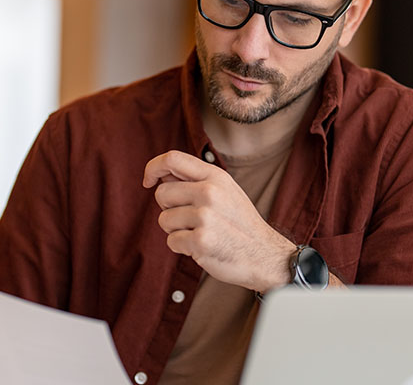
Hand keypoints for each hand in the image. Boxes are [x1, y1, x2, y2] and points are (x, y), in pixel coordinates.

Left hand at [143, 150, 295, 292]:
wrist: (264, 254)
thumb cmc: (239, 223)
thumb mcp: (225, 191)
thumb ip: (195, 180)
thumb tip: (161, 174)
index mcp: (215, 176)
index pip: (172, 158)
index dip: (153, 168)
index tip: (148, 181)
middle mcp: (209, 192)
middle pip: (162, 193)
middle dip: (168, 208)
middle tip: (189, 218)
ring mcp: (205, 217)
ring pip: (164, 220)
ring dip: (176, 230)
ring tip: (200, 233)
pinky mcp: (201, 241)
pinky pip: (171, 242)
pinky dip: (182, 247)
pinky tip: (201, 247)